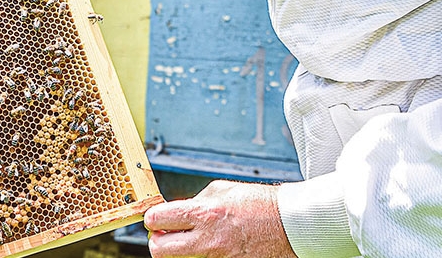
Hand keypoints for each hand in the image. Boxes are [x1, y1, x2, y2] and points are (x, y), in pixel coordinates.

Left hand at [145, 180, 296, 257]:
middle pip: (159, 250)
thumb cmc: (259, 204)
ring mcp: (217, 257)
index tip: (155, 218)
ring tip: (190, 239)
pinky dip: (200, 255)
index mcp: (204, 214)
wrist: (289, 224)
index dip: (152, 218)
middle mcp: (207, 240)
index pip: (158, 219)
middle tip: (164, 234)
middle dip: (157, 241)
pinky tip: (210, 245)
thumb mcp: (221, 190)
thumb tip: (176, 212)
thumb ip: (195, 202)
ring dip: (179, 251)